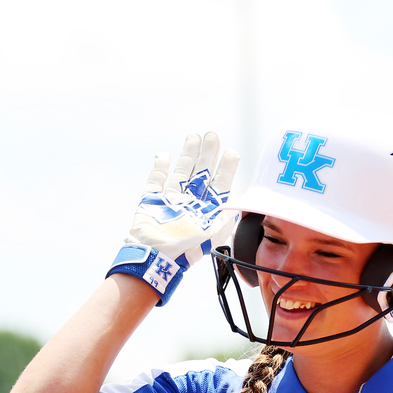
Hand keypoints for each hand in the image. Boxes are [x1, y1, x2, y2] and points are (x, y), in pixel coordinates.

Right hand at [111, 133, 239, 303]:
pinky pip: (156, 181)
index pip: (220, 185)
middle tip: (213, 136)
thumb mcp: (215, 232)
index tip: (231, 152)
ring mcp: (171, 202)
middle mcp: (191, 204)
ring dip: (188, 155)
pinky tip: (164, 155)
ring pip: (181, 173)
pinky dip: (160, 168)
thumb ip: (228, 215)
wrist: (158, 256)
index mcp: (207, 211)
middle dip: (208, 155)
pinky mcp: (151, 202)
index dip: (226, 168)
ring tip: (194, 137)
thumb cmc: (188, 247)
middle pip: (201, 174)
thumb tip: (240, 203)